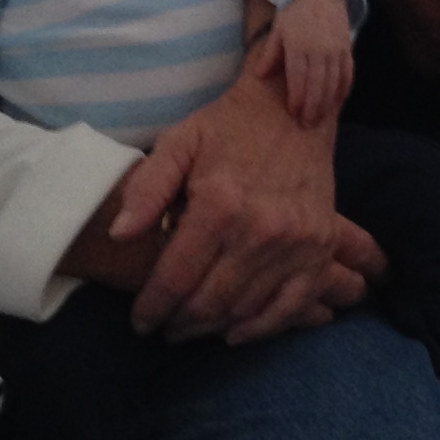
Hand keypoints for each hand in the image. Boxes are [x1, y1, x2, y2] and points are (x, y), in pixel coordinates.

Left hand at [95, 41, 377, 342]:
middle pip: (208, 302)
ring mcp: (295, 242)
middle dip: (179, 324)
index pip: (175, 278)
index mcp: (219, 204)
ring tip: (191, 328)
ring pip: (245, 309)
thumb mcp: (179, 142)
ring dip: (212, 328)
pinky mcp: (320, 246)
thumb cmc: (230, 126)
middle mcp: (260, 229)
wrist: (296, 106)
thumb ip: (147, 188)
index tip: (140, 323)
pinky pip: (292, 305)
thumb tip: (118, 234)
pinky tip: (236, 333)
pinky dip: (262, 328)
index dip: (152, 308)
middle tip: (164, 328)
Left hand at [273, 0, 354, 128]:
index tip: (294, 112)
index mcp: (300, 45)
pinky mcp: (347, 48)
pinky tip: (337, 103)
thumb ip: (270, 54)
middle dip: (313, 106)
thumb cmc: (295, 13)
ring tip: (320, 120)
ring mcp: (336, 49)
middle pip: (318, 84)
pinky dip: (344, 89)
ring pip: (334, 82)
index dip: (298, 97)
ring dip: (328, 103)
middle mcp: (320, 49)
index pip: (299, 77)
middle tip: (307, 125)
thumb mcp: (278, 30)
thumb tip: (258, 76)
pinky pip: (348, 73)